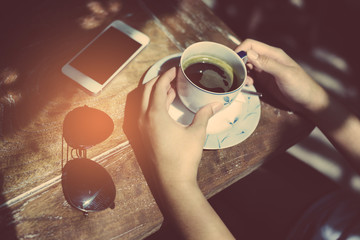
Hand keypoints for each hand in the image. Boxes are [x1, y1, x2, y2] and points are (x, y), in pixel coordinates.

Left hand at [138, 67, 221, 185]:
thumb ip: (205, 115)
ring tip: (172, 91)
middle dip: (159, 81)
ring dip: (156, 93)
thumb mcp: (197, 133)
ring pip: (143, 102)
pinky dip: (153, 105)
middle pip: (147, 90)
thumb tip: (217, 104)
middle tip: (173, 77)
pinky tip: (166, 108)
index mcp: (155, 114)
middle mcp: (143, 118)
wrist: (172, 181)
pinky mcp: (142, 136)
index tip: (175, 69)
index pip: (158, 86)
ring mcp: (141, 128)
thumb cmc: (183, 157)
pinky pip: (144, 113)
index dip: (167, 75)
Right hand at [236, 39, 328, 114]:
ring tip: (247, 83)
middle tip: (239, 76)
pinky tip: (250, 85)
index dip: (240, 50)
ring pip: (247, 66)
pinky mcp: (264, 80)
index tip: (233, 61)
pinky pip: (250, 76)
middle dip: (240, 64)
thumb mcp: (284, 74)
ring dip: (243, 73)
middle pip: (246, 55)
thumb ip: (267, 63)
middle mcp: (267, 59)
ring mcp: (265, 70)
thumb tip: (249, 53)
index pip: (251, 44)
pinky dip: (247, 79)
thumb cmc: (300, 86)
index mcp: (273, 54)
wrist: (308, 101)